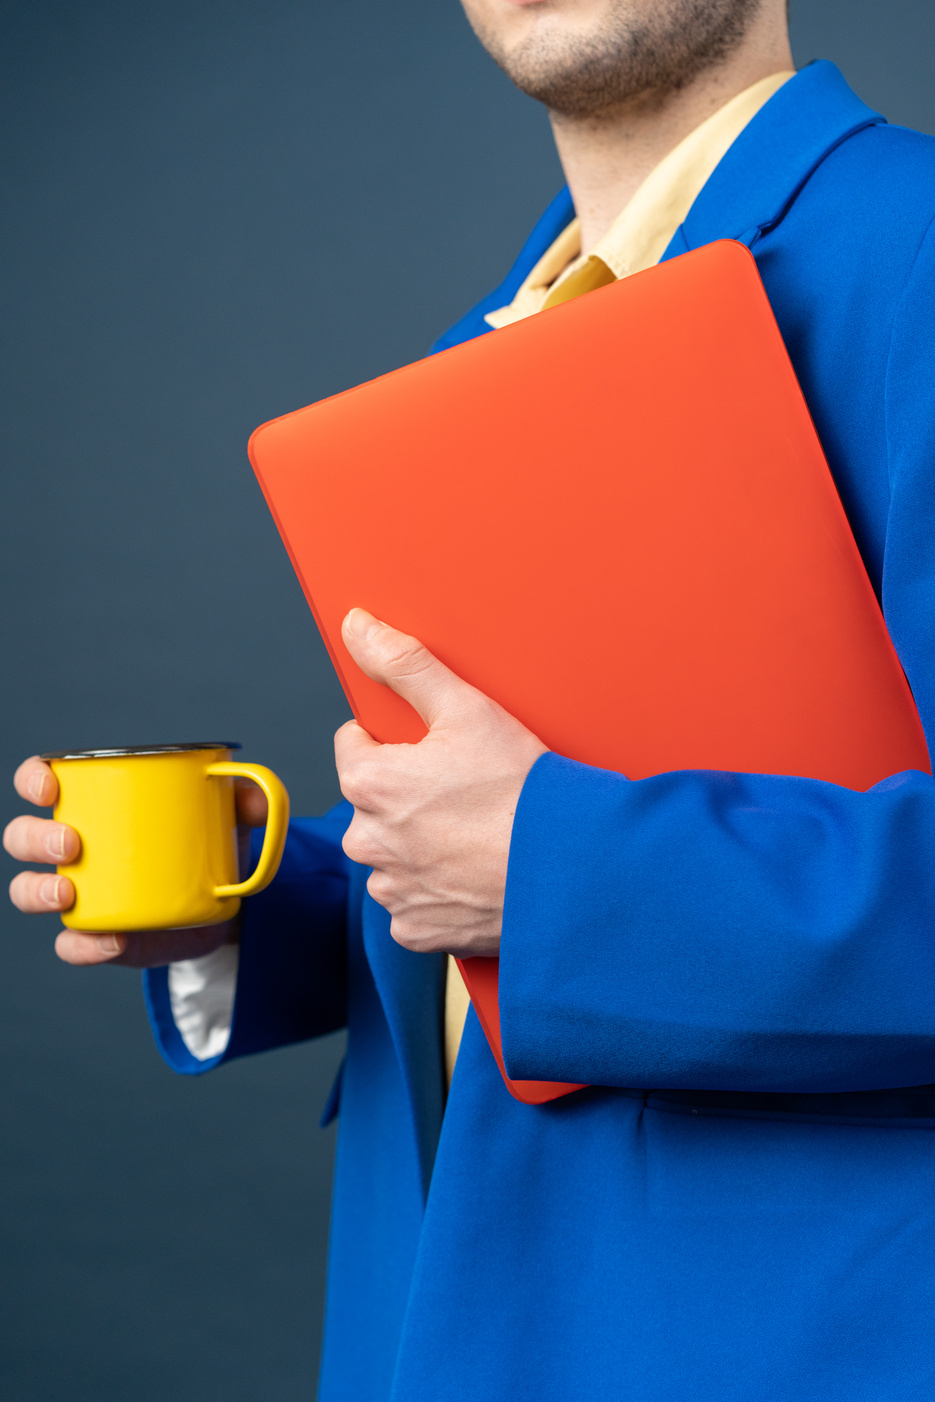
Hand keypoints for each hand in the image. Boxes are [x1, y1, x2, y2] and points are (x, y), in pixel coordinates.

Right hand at [3, 757, 268, 966]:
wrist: (222, 904)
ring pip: (28, 890)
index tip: (50, 786)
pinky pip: (71, 944)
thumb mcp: (228, 815)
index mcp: (94, 804)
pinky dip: (84, 946)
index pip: (41, 782)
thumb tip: (254, 800)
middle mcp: (74, 848)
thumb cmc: (208, 842)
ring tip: (69, 893)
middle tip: (72, 844)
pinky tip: (110, 941)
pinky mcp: (97, 936)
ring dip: (38, 891)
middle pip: (22, 837)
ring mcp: (80, 894)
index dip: (33, 779)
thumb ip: (245, 800)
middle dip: (35, 838)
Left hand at [336, 609, 547, 956]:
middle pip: (373, 803)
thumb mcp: (467, 709)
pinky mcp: (415, 930)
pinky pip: (412, 904)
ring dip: (420, 845)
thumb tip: (356, 625)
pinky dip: (436, 891)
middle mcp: (367, 842)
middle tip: (464, 793)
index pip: (354, 746)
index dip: (396, 741)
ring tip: (474, 834)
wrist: (569, 871)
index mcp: (369, 784)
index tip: (436, 750)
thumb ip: (405, 664)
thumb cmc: (522, 792)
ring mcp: (391, 890)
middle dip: (407, 796)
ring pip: (392, 855)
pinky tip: (472, 874)